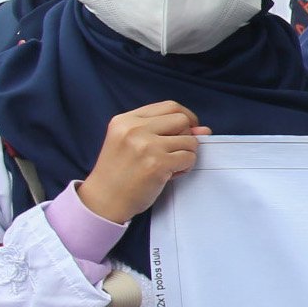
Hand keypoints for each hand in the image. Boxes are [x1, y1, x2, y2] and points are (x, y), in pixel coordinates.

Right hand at [78, 102, 208, 224]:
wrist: (103, 200)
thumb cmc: (119, 173)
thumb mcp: (132, 144)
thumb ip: (165, 131)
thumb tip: (204, 129)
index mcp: (125, 120)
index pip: (169, 106)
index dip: (185, 118)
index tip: (186, 131)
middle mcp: (134, 129)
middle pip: (182, 119)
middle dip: (187, 136)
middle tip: (176, 151)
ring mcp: (146, 146)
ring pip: (190, 140)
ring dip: (186, 154)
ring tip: (170, 165)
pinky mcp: (157, 163)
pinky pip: (189, 158)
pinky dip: (185, 167)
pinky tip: (170, 174)